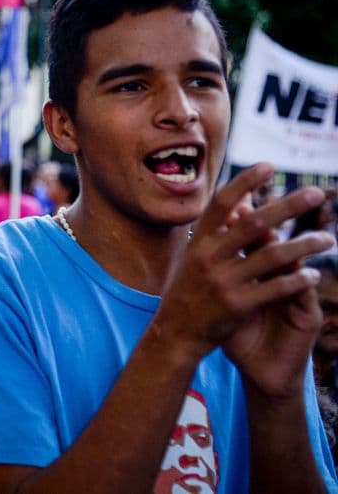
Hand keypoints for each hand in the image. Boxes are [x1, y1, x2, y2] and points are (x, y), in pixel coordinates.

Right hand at [155, 164, 332, 364]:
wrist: (176, 332)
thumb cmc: (190, 289)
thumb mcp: (195, 255)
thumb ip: (218, 228)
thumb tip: (242, 196)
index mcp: (200, 241)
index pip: (223, 203)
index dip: (245, 182)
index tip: (269, 166)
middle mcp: (209, 256)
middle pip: (254, 223)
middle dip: (288, 206)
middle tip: (316, 193)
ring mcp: (223, 281)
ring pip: (272, 255)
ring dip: (304, 244)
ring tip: (328, 238)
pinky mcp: (236, 306)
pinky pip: (274, 288)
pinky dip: (296, 280)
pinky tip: (313, 274)